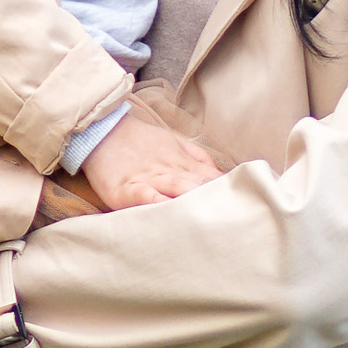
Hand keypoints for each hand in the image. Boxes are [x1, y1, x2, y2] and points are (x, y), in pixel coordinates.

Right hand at [78, 108, 227, 210]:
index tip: (245, 204)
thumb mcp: (173, 142)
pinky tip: (168, 211)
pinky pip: (144, 195)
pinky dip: (156, 203)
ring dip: (195, 201)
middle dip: (217, 201)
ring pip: (177, 189)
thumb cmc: (139, 142)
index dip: (229, 191)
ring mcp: (148, 179)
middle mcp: (170, 171)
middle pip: (199, 186)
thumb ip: (198, 157)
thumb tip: (220, 173)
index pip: (212, 179)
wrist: (102, 130)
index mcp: (183, 163)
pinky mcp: (126, 188)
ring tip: (211, 215)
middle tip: (235, 217)